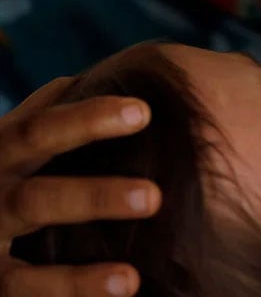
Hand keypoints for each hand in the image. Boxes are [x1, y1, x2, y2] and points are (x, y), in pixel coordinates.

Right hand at [0, 78, 160, 296]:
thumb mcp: (8, 145)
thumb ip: (40, 114)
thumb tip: (85, 77)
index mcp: (2, 154)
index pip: (41, 130)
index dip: (88, 119)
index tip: (142, 112)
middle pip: (38, 198)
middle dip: (94, 198)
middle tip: (153, 199)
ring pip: (31, 269)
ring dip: (79, 273)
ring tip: (130, 280)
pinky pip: (27, 293)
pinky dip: (73, 292)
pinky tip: (122, 289)